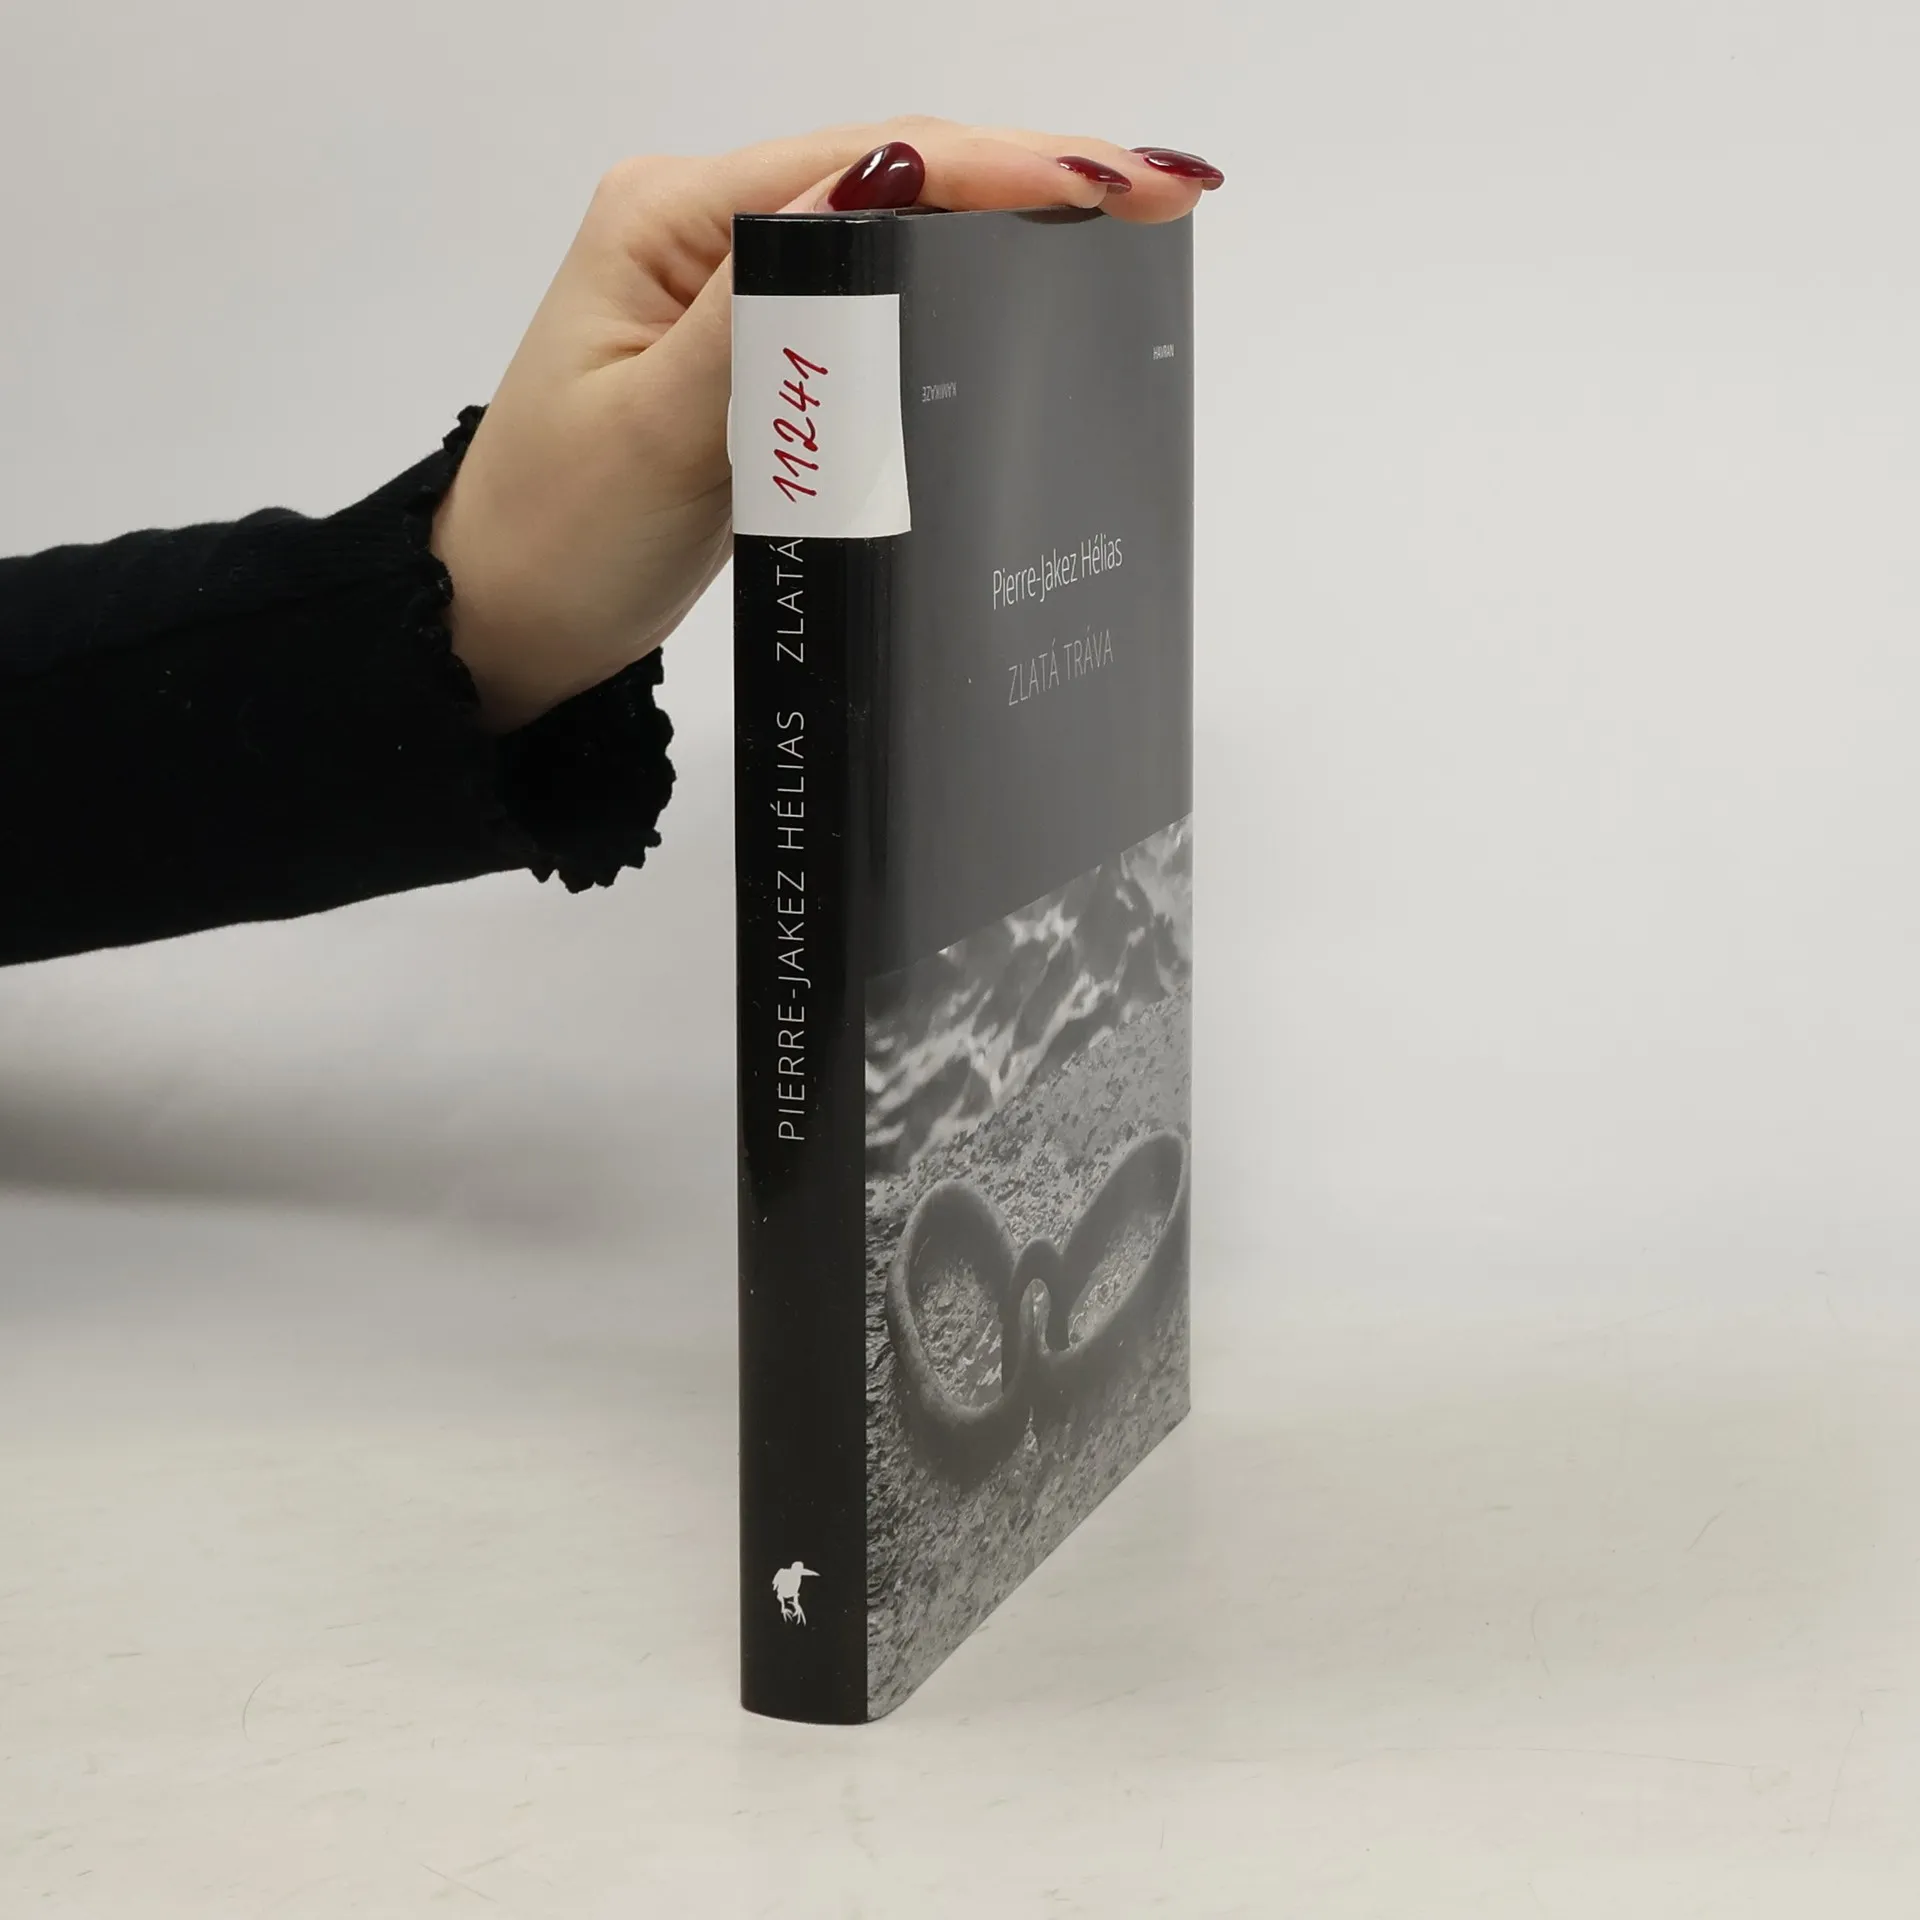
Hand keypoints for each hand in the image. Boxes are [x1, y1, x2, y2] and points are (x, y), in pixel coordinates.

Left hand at [431, 119, 1221, 730]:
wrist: (500, 623)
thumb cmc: (560, 540)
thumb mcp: (663, 429)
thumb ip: (772, 310)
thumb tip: (886, 185)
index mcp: (670, 220)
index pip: (865, 167)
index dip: (1002, 167)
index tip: (1118, 182)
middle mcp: (699, 228)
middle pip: (890, 173)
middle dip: (1029, 174)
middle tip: (1163, 193)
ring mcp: (723, 285)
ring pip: (887, 231)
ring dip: (1001, 220)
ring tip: (1123, 219)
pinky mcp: (746, 348)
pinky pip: (862, 297)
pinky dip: (948, 286)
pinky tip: (1019, 287)